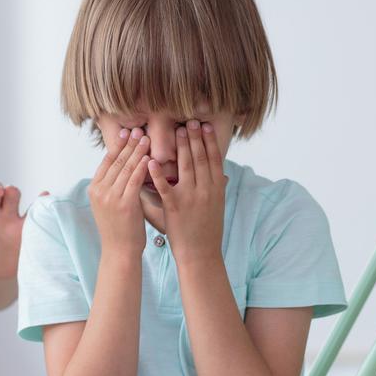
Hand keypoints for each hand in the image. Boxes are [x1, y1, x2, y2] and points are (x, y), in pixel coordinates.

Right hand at [90, 128, 151, 253]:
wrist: (119, 252)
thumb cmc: (119, 229)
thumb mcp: (110, 204)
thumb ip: (114, 186)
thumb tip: (127, 167)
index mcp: (94, 189)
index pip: (106, 161)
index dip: (117, 145)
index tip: (127, 132)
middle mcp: (99, 190)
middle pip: (116, 161)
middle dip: (128, 144)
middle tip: (138, 130)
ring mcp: (110, 197)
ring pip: (125, 168)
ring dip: (137, 151)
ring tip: (146, 138)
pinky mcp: (124, 204)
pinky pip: (134, 180)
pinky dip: (142, 167)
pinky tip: (149, 157)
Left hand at [147, 121, 225, 263]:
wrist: (201, 254)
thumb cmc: (207, 231)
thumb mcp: (217, 208)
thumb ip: (217, 189)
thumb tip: (223, 175)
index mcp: (216, 189)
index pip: (214, 159)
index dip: (209, 141)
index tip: (204, 126)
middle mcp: (206, 190)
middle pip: (200, 158)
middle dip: (194, 138)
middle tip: (189, 121)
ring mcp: (191, 198)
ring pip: (185, 167)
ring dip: (180, 147)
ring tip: (176, 131)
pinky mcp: (175, 208)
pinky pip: (165, 187)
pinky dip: (157, 174)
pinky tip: (151, 161)